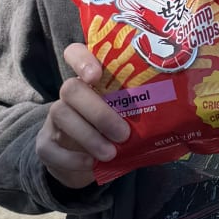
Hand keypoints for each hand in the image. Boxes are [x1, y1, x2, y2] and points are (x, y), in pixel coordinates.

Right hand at [35, 45, 130, 188]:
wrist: (84, 162)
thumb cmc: (112, 133)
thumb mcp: (125, 118)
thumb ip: (137, 112)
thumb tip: (174, 117)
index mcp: (89, 82)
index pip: (75, 53)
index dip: (82, 59)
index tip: (96, 75)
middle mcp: (69, 95)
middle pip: (71, 88)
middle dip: (98, 112)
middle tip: (123, 134)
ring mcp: (53, 119)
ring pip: (60, 114)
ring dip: (89, 136)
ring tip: (111, 154)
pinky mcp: (44, 144)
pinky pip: (50, 147)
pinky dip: (72, 158)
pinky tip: (91, 164)